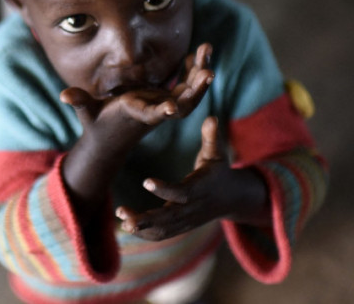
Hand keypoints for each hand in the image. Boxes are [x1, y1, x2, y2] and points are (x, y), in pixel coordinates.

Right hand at [59, 43, 214, 153]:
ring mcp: (164, 107)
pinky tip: (198, 53)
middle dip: (196, 89)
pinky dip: (193, 71)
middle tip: (209, 72)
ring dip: (199, 72)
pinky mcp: (166, 100)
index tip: (172, 108)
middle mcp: (156, 113)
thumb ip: (79, 102)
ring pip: (189, 93)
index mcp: (137, 115)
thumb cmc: (96, 124)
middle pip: (182, 105)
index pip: (151, 115)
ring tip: (207, 48)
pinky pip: (185, 86)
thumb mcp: (86, 112)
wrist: (110, 140)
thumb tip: (64, 94)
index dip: (161, 111)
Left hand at [115, 116, 269, 240]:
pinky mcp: (181, 227)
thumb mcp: (218, 152)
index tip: (145, 181)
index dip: (164, 189)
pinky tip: (126, 226)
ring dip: (141, 227)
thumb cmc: (219, 170)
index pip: (182, 192)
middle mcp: (193, 208)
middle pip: (168, 218)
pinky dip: (145, 233)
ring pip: (163, 229)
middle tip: (122, 216)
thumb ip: (212, 137)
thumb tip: (211, 117)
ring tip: (121, 219)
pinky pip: (162, 234)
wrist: (232, 198)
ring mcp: (187, 221)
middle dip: (145, 219)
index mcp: (201, 188)